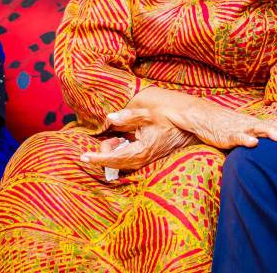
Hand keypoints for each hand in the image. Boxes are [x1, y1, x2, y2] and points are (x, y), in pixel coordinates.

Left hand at [80, 108, 196, 170]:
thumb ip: (128, 116)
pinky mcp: (149, 156)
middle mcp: (143, 159)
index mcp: (141, 151)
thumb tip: (110, 117)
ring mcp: (147, 159)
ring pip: (122, 162)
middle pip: (115, 163)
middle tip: (109, 137)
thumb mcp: (148, 113)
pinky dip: (122, 150)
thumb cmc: (171, 117)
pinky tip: (124, 139)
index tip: (83, 157)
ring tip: (117, 137)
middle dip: (106, 152)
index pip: (113, 158)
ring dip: (114, 151)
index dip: (97, 157)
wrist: (193, 125)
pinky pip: (130, 158)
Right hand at [170, 99, 276, 148]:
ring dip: (270, 133)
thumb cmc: (226, 126)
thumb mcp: (245, 130)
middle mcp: (251, 124)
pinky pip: (238, 137)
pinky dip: (246, 140)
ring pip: (257, 129)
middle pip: (271, 125)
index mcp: (256, 123)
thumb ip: (258, 136)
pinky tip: (253, 143)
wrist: (203, 117)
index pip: (276, 124)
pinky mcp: (227, 135)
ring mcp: (240, 129)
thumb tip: (274, 144)